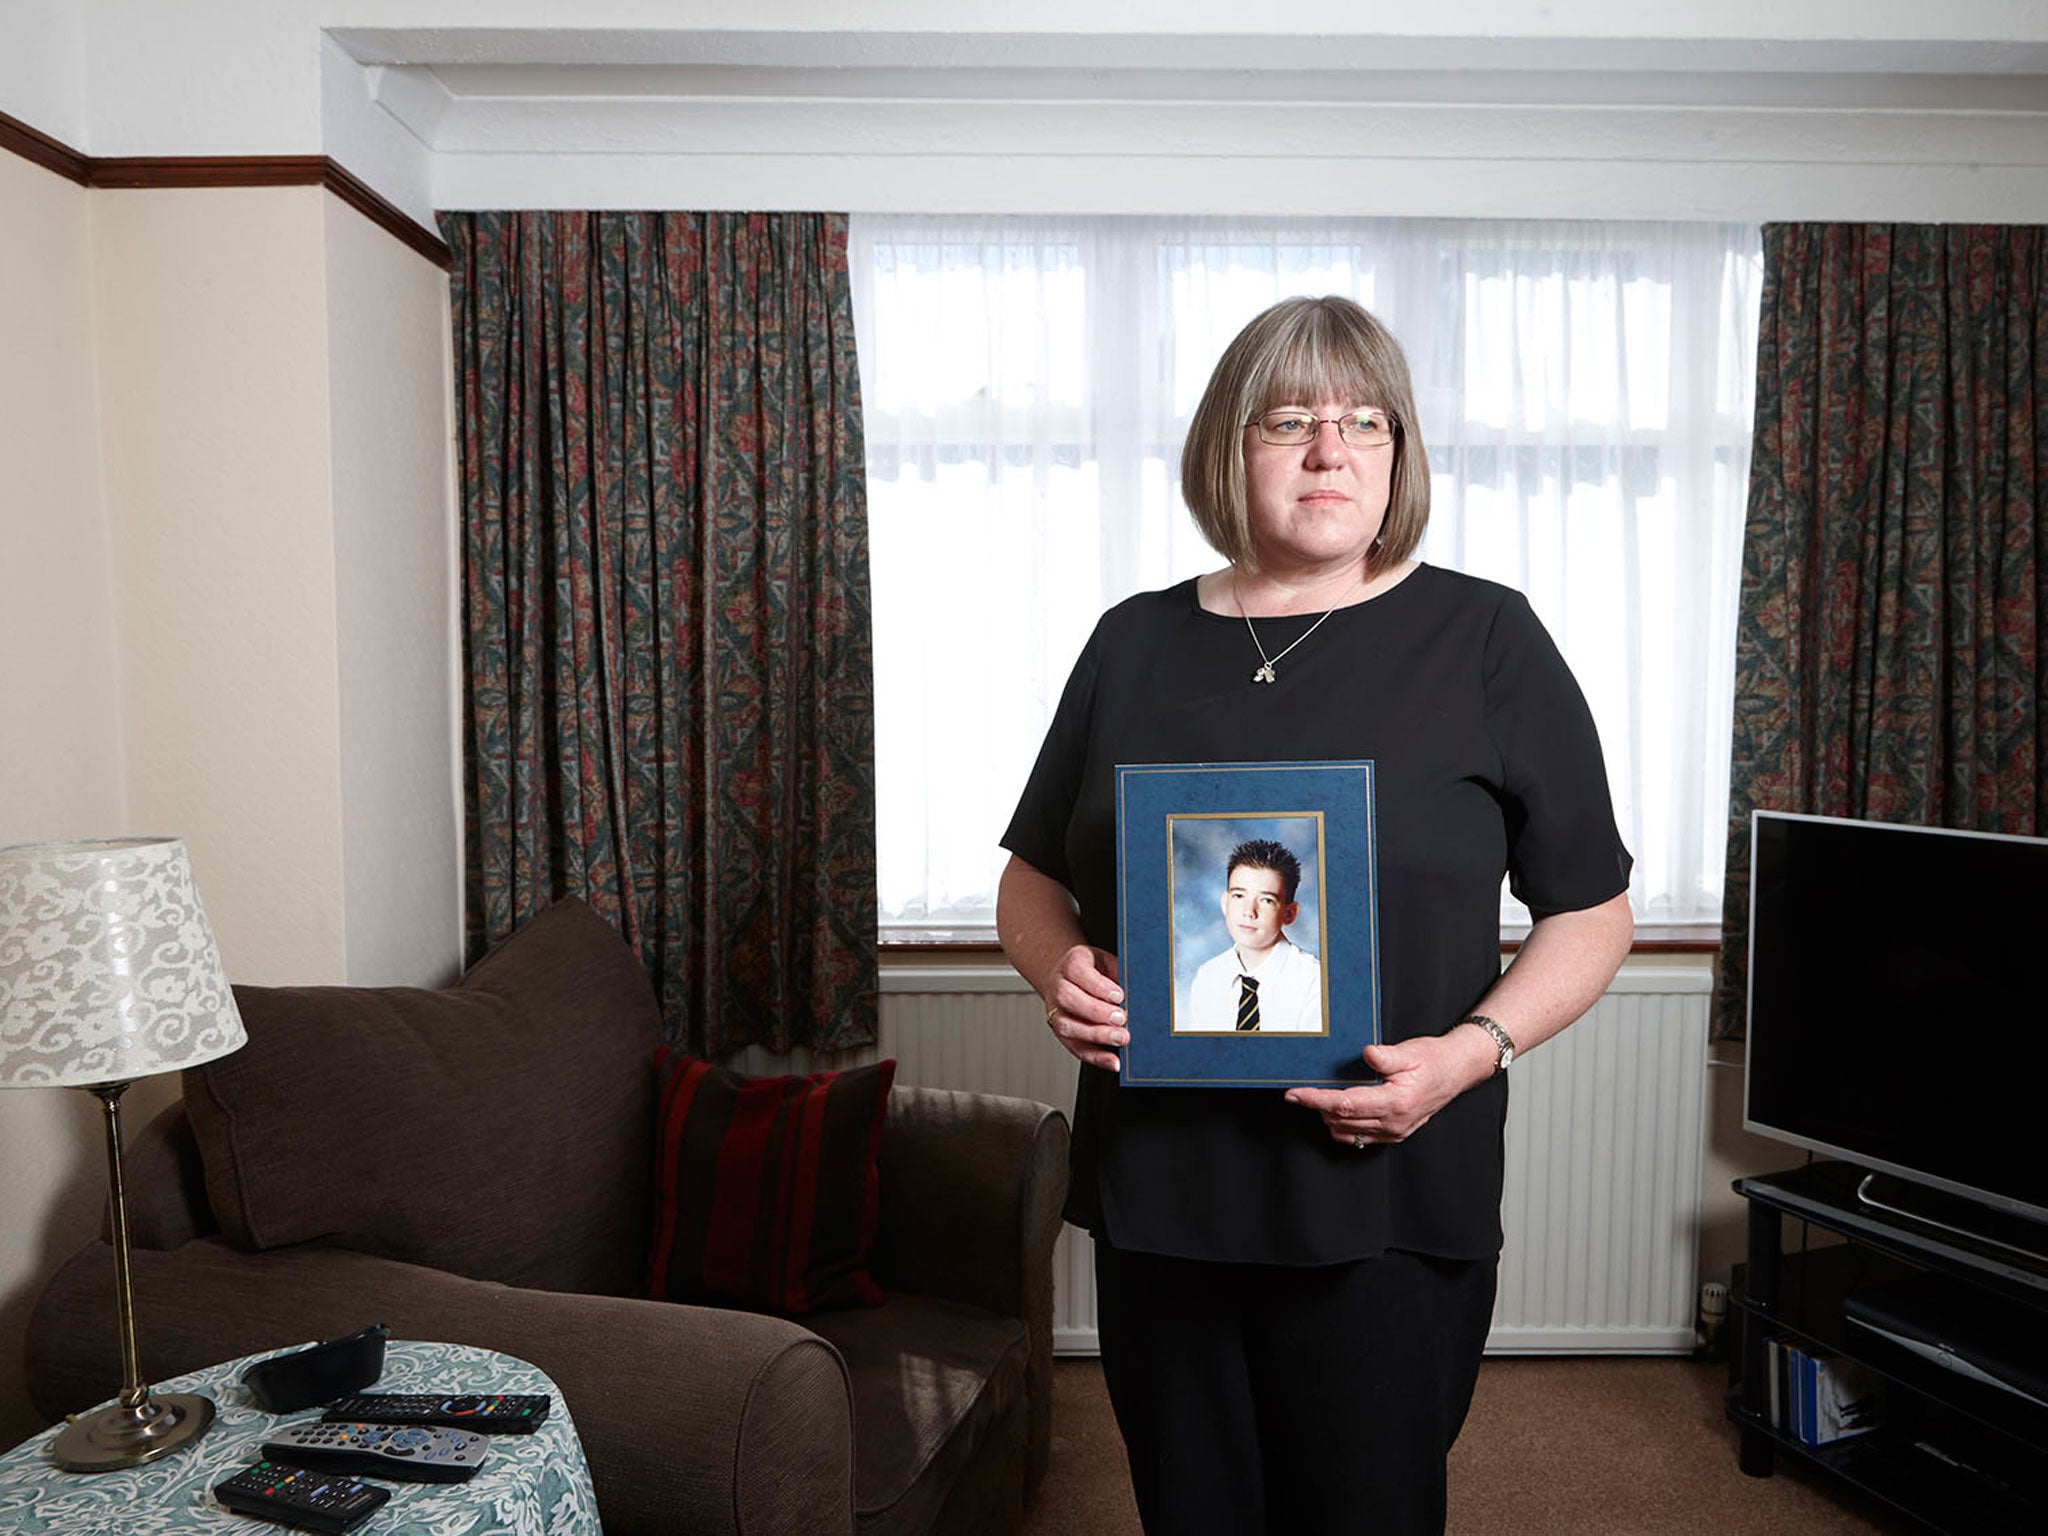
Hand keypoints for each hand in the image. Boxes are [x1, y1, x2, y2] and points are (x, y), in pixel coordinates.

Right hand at [1041, 945, 1126, 1070]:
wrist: (1067, 979)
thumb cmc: (1092, 971)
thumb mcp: (1106, 962)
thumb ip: (1119, 972)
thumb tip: (1139, 989)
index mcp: (1071, 965)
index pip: (1078, 972)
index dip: (1098, 986)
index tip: (1119, 996)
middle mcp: (1058, 987)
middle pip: (1068, 998)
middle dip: (1097, 1011)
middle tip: (1121, 1018)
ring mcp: (1056, 1012)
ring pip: (1067, 1026)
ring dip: (1096, 1035)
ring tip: (1121, 1038)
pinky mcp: (1062, 1034)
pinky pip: (1075, 1048)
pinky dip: (1096, 1057)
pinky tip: (1113, 1061)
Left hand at [1284, 1030, 1495, 1146]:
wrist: (1456, 1072)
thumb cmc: (1433, 1060)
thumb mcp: (1409, 1051)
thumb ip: (1386, 1056)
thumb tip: (1366, 1054)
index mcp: (1395, 1101)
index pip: (1345, 1104)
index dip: (1316, 1100)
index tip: (1295, 1094)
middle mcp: (1393, 1122)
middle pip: (1341, 1120)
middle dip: (1316, 1107)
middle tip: (1300, 1091)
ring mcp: (1394, 1131)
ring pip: (1348, 1133)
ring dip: (1329, 1117)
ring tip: (1319, 1098)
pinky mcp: (1394, 1134)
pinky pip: (1360, 1138)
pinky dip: (1343, 1126)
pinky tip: (1338, 1111)